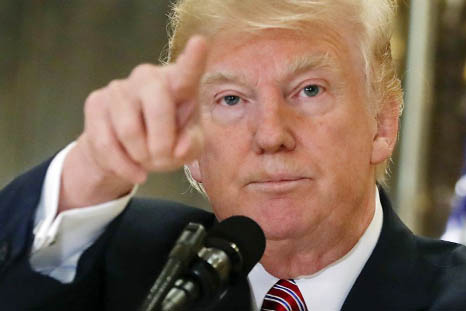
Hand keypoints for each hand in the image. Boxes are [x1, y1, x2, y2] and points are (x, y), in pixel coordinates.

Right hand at [60, 36, 207, 209]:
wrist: (128, 153)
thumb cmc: (167, 143)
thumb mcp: (187, 148)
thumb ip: (190, 146)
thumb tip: (177, 149)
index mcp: (178, 84)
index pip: (187, 71)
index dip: (193, 59)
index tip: (200, 43)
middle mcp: (149, 78)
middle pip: (157, 102)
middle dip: (161, 141)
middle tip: (163, 158)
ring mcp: (120, 87)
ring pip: (129, 130)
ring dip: (141, 157)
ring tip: (147, 160)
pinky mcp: (96, 102)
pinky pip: (106, 143)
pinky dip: (123, 166)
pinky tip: (134, 171)